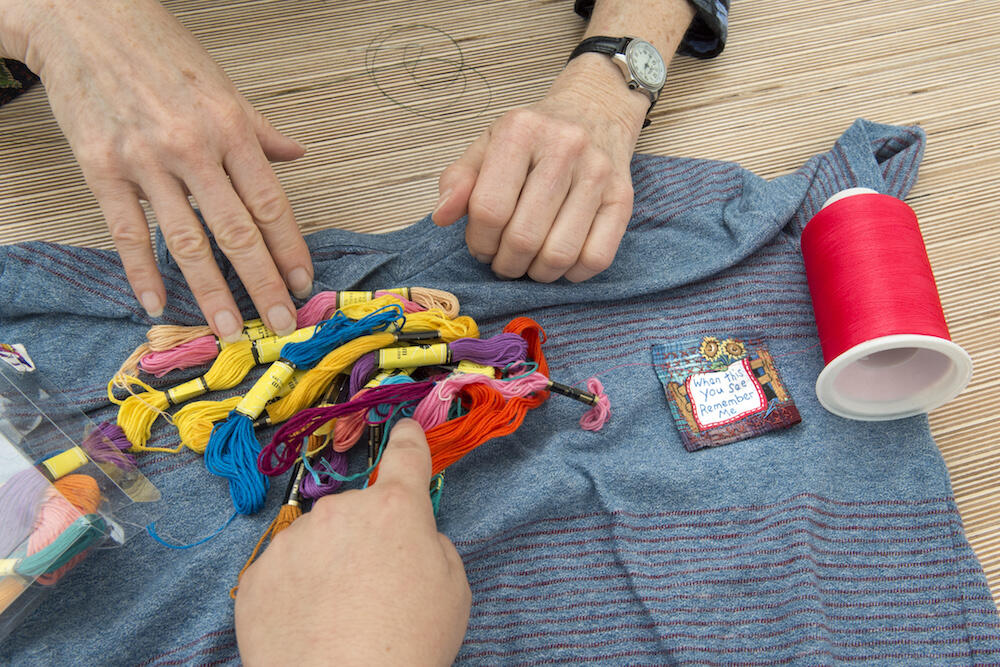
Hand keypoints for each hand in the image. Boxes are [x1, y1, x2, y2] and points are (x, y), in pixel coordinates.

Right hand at [13, 0, 311, 338]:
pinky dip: (142, 272)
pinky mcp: (102, 168)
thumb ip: (260, 129)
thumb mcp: (223, 86)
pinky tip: (156, 304)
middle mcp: (193, 147)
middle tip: (279, 322)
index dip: (289, 248)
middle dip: (262, 282)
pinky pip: (127, 232)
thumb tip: (297, 154)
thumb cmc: (160, 50)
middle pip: (236, 230)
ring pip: (186, 240)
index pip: (270, 202)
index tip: (302, 283)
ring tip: (227, 328)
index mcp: (230, 127)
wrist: (85, 18)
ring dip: (210, 291)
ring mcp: (145, 160)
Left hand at [235, 419, 470, 666]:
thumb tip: (410, 538)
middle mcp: (340, 511)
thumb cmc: (410, 643)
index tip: (405, 429)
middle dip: (366, 539)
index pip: (406, 457)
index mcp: (394, 508)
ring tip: (340, 617)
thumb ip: (432, 545)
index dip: (409, 441)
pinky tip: (309, 627)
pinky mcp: (257, 576)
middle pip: (357, 512)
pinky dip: (295, 593)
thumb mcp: (453, 589)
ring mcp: (293, 541)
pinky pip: (283, 573)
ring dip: (327, 565)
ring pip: (316, 542)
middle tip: (377, 589)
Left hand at [433, 54, 647, 282]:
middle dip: (505, 264)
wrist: (594, 111)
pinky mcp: (623, 197)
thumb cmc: (534, 138)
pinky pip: (596, 258)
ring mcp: (598, 173)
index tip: (480, 246)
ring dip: (537, 273)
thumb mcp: (489, 146)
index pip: (489, 210)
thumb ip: (459, 180)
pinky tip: (560, 262)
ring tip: (528, 264)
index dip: (479, 242)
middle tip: (503, 262)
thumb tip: (442, 216)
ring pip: (559, 254)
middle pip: (523, 238)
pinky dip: (572, 274)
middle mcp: (564, 147)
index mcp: (521, 131)